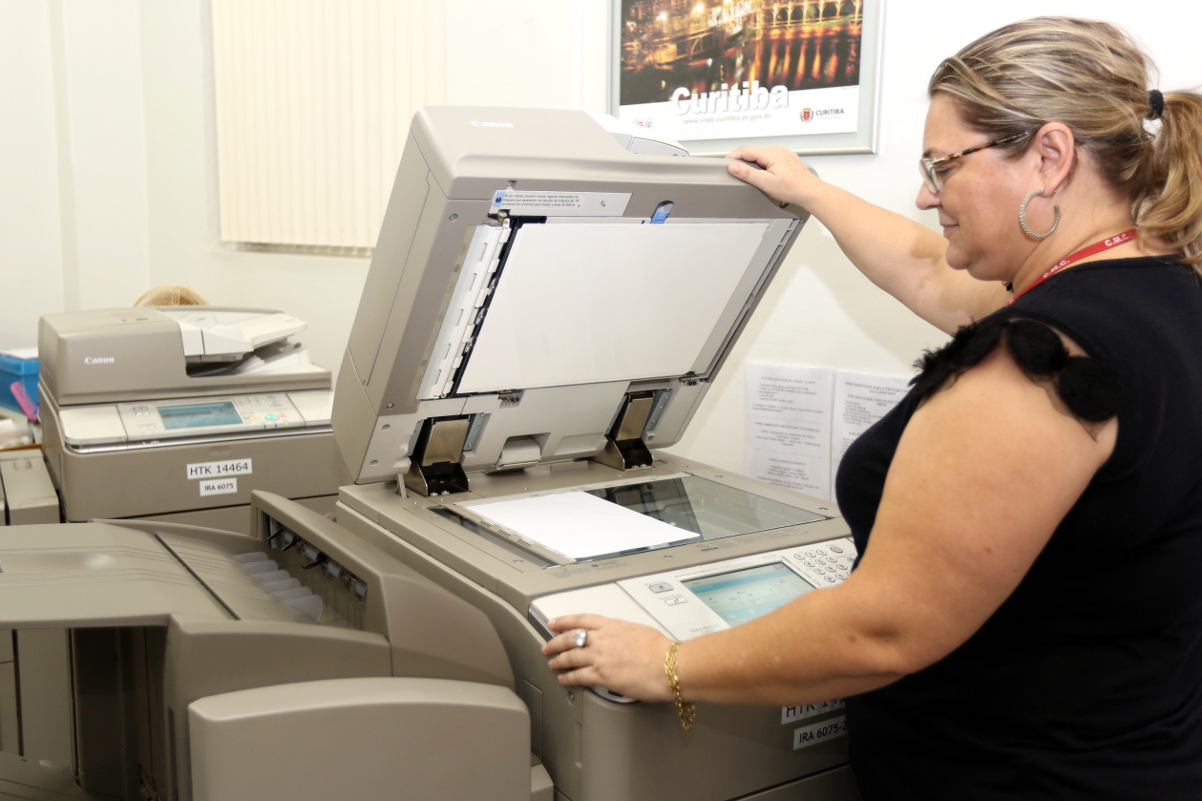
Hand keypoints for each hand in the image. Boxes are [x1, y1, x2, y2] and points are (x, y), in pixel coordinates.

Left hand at [542, 614, 674, 701]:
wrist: (669, 665)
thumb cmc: (662, 650)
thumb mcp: (639, 631)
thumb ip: (624, 634)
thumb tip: (621, 639)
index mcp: (612, 625)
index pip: (582, 620)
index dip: (564, 621)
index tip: (555, 623)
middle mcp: (603, 639)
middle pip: (570, 638)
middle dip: (555, 642)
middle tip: (547, 646)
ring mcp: (600, 657)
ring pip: (571, 657)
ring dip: (559, 661)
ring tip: (553, 664)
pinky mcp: (602, 676)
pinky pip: (578, 676)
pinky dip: (568, 678)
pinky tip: (564, 679)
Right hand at [726, 145, 819, 207]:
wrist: (810, 192)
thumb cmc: (793, 188)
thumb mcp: (766, 183)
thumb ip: (748, 173)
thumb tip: (733, 166)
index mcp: (771, 153)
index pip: (745, 150)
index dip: (733, 156)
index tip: (725, 163)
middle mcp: (777, 150)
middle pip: (753, 151)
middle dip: (741, 159)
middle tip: (732, 169)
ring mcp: (783, 154)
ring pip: (761, 155)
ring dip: (751, 162)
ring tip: (745, 172)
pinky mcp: (786, 159)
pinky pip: (769, 158)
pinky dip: (761, 164)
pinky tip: (761, 172)